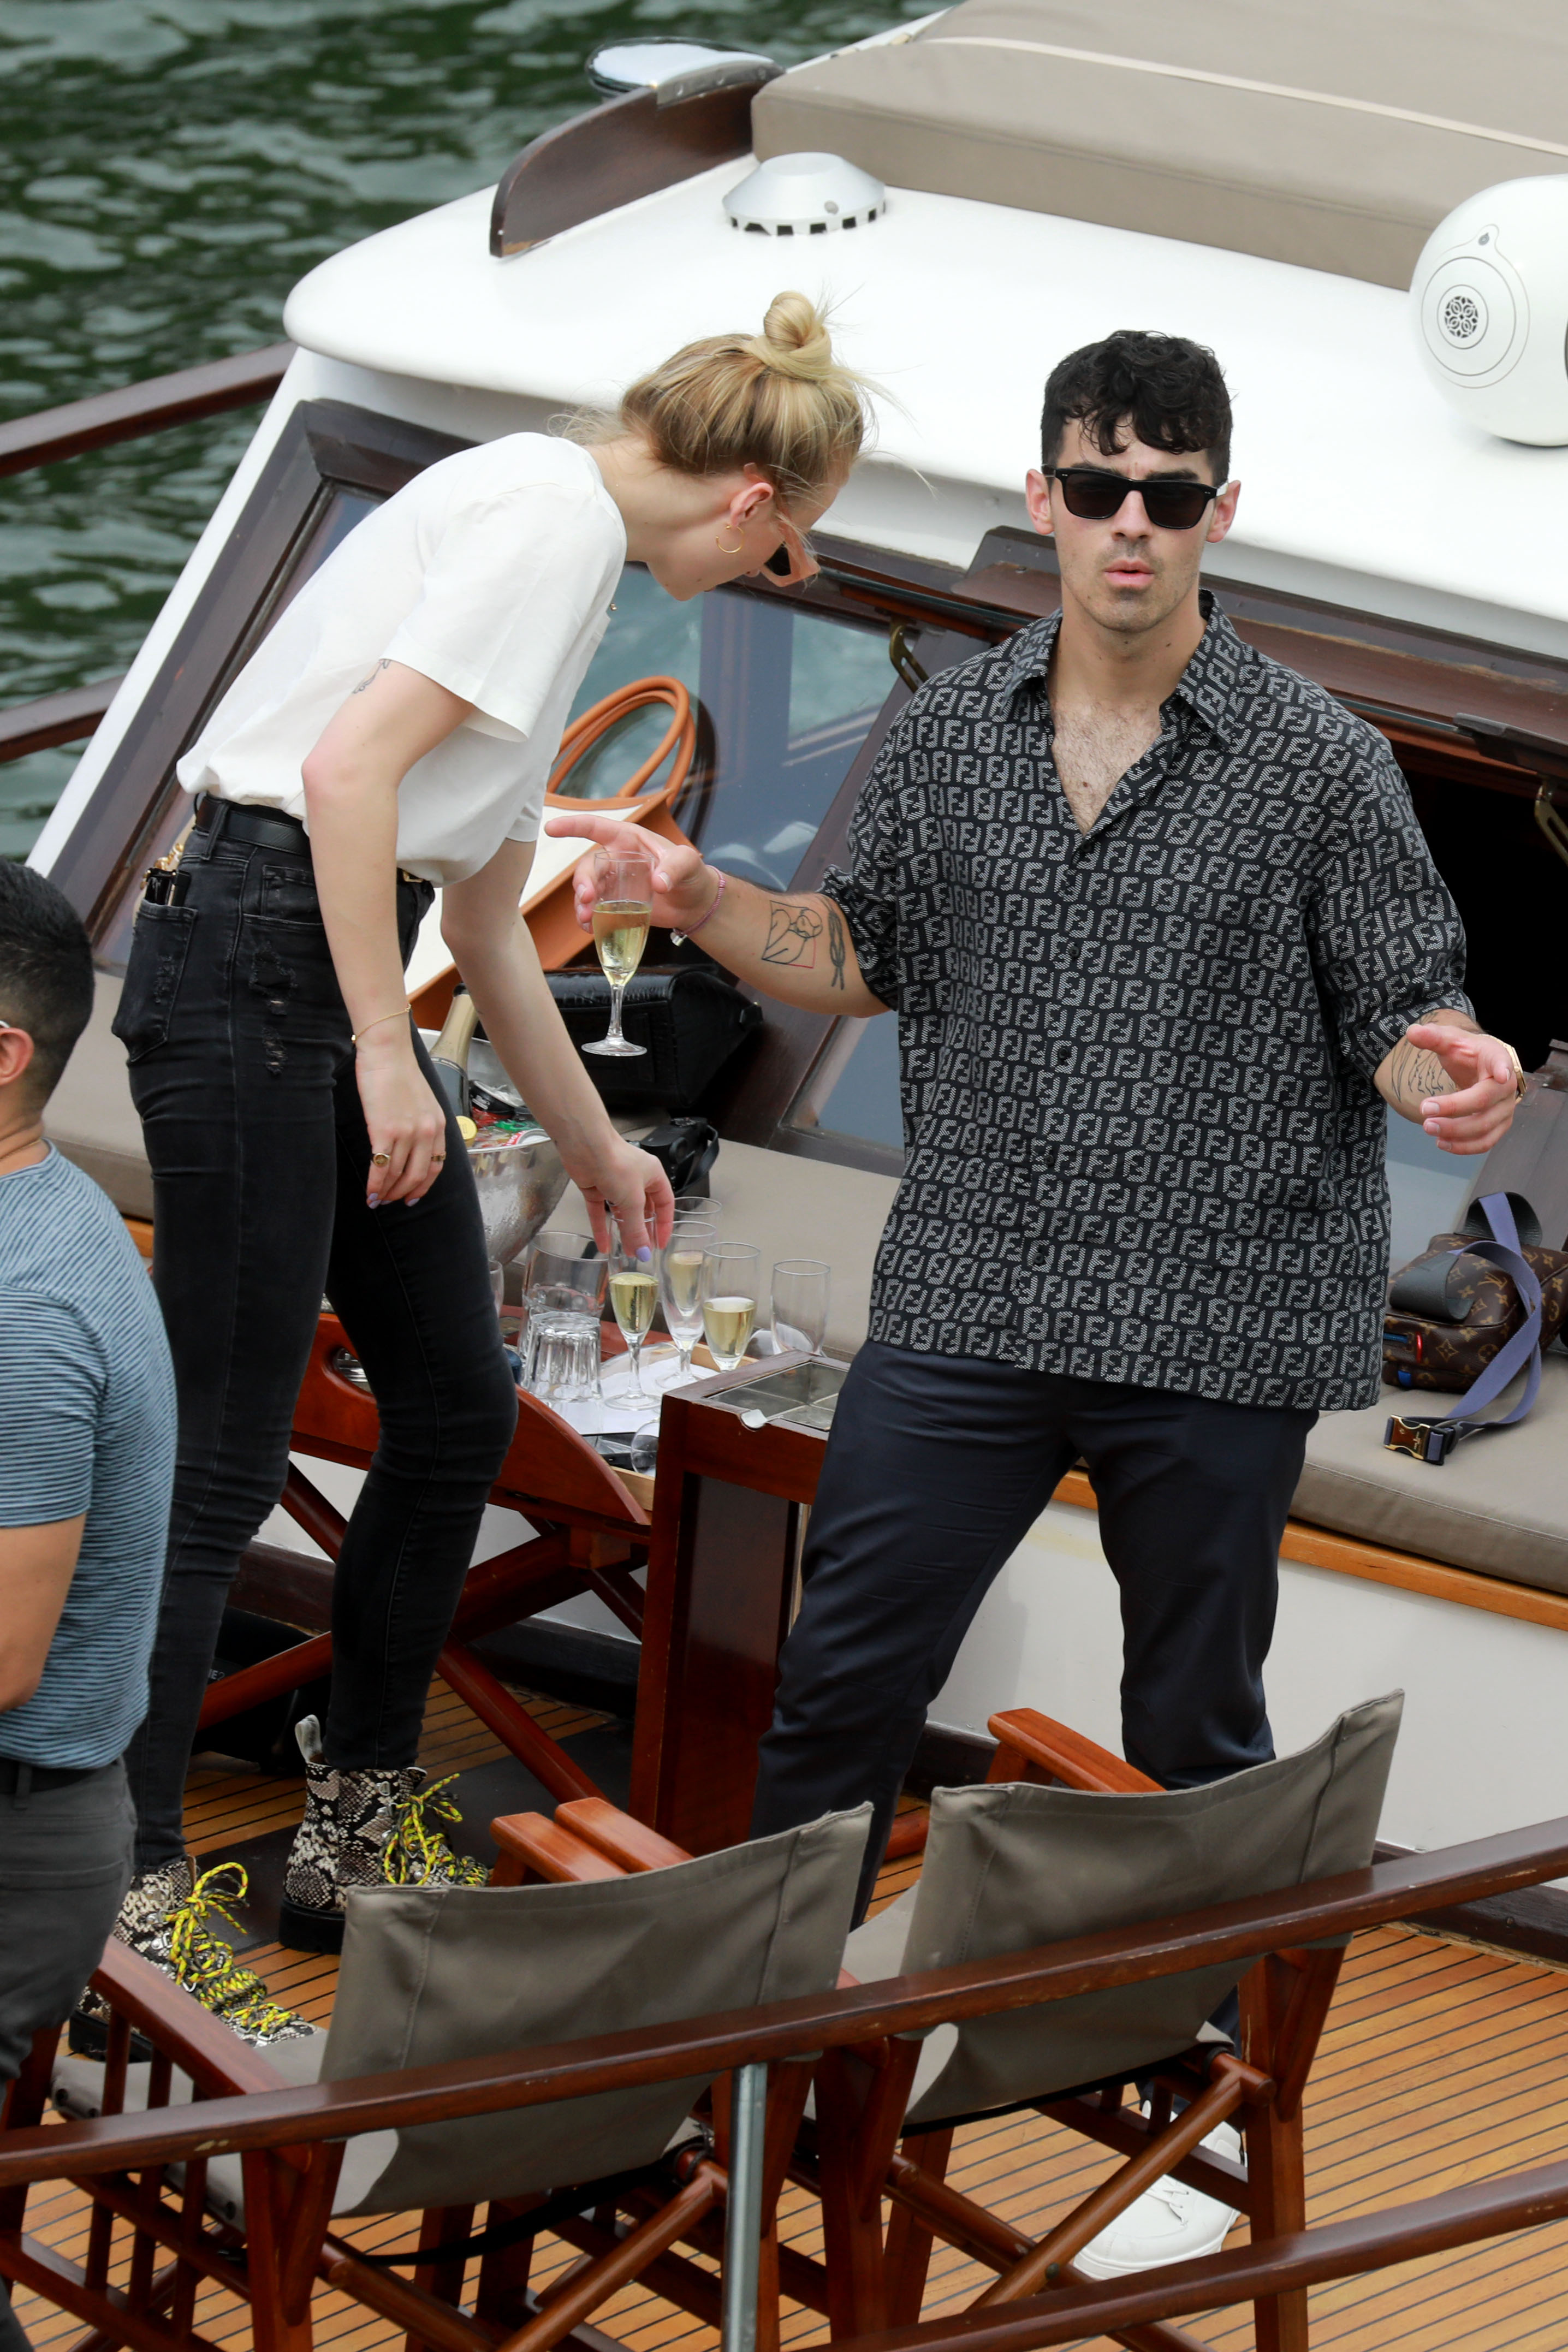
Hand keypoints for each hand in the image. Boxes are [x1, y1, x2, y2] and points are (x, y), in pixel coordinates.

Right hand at [355, 1036, 448, 1205]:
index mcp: (438, 1124)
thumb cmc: (398, 1071)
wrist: (387, 1052)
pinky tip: (370, 1192)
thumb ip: (421, 1122)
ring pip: (397, 1174)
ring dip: (386, 1191)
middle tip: (391, 1201)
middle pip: (417, 1175)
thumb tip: (411, 1142)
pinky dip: (375, 1183)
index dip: (423, 1186)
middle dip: (403, 1193)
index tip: (412, 1196)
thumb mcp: (422, 1100)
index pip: (435, 1166)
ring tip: (377, 1199)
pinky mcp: (385, 1130)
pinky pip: (381, 1166)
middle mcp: (427, 1132)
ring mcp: (407, 1132)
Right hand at [542, 811, 717, 934]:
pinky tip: (590, 928)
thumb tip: (658, 882)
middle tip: (588, 898)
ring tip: (586, 918)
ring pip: (587, 890)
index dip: (572, 826)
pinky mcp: (615, 905)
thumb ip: (676, 867)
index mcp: (628, 840)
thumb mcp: (688, 863)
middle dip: (582, 881)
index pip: (596, 828)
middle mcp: (615, 860)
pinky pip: (594, 910)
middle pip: (588, 867)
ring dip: (582, 903)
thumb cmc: (691, 874)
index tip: (552, 828)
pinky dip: (589, 919)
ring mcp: (613, 884)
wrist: (695, 903)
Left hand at [570, 1137, 673, 1254]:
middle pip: (641, 1210)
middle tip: (641, 1250)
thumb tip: (643, 1251)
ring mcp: (613, 1182)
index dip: (664, 1224)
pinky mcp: (595, 1186)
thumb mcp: (632, 1201)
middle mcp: (634, 1178)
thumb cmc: (615, 1162)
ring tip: (623, 1252)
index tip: (660, 1243)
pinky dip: (601, 1227)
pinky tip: (603, 1244)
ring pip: (620, 1212)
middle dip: (640, 1231)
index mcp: (652, 1175)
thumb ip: (637, 1229)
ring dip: (621, 1231)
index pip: (664, 1203)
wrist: (586, 1147)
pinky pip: (600, 1212)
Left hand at [1402, 1023, 1519, 1155]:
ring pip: (1485, 1127)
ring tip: (1428, 1128)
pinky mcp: (1498, 1126)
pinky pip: (1485, 1142)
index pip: (1502, 1064)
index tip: (1500, 1076)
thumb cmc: (1468, 1052)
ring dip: (1457, 1133)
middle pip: (1484, 1102)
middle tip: (1424, 1111)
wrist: (1482, 1067)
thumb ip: (1433, 1037)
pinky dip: (1464, 1147)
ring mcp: (1505, 1109)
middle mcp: (1506, 1087)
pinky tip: (1441, 1143)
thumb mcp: (1451, 1040)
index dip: (1502, 1069)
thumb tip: (1412, 1032)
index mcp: (1498, 1059)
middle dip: (1454, 1109)